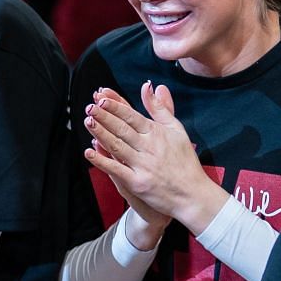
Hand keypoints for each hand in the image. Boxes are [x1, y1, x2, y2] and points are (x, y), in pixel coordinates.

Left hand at [84, 83, 225, 233]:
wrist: (192, 194)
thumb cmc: (185, 161)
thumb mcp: (176, 130)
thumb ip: (161, 108)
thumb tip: (152, 86)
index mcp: (158, 133)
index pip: (133, 116)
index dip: (116, 107)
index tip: (102, 98)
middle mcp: (150, 147)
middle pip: (123, 129)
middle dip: (104, 116)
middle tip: (90, 106)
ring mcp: (143, 165)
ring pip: (117, 146)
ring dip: (101, 133)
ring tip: (88, 121)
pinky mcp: (138, 183)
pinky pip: (117, 170)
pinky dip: (102, 161)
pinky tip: (89, 152)